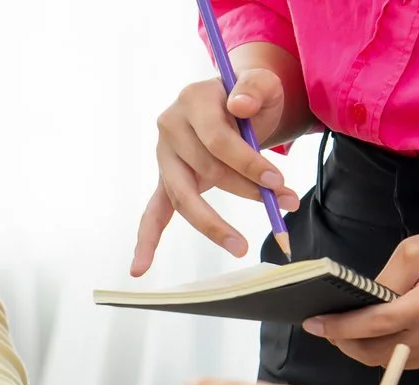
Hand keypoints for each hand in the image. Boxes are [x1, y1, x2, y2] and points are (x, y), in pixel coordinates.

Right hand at [131, 47, 307, 276]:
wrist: (235, 101)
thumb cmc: (250, 97)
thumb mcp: (261, 83)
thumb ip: (254, 87)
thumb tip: (240, 106)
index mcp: (192, 101)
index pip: (217, 140)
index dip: (247, 163)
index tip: (277, 181)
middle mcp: (170, 127)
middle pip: (204, 170)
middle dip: (244, 191)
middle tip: (278, 205)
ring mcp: (165, 157)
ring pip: (184, 197)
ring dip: (213, 224)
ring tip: (240, 246)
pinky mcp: (166, 179)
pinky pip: (154, 212)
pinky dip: (147, 240)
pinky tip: (140, 268)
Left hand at [303, 226, 418, 371]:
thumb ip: (388, 277)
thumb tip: (363, 301)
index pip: (371, 326)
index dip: (338, 327)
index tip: (313, 323)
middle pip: (376, 354)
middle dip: (347, 343)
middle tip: (330, 328)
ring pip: (395, 362)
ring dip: (373, 349)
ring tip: (359, 328)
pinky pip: (418, 363)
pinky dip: (401, 350)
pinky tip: (400, 332)